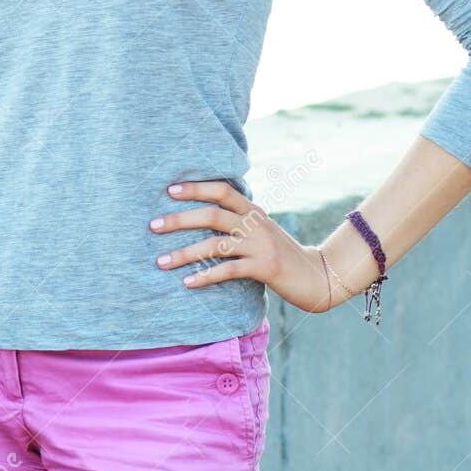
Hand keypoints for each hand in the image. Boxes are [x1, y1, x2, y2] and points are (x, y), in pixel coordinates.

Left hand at [149, 179, 330, 312]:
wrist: (318, 276)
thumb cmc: (282, 254)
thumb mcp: (262, 231)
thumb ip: (239, 221)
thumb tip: (204, 215)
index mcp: (254, 211)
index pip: (223, 191)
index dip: (196, 188)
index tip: (170, 189)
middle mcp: (256, 224)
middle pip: (213, 214)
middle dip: (180, 219)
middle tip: (153, 226)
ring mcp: (261, 245)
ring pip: (215, 244)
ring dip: (184, 253)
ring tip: (161, 261)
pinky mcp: (264, 268)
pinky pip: (228, 270)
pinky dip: (205, 275)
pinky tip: (187, 282)